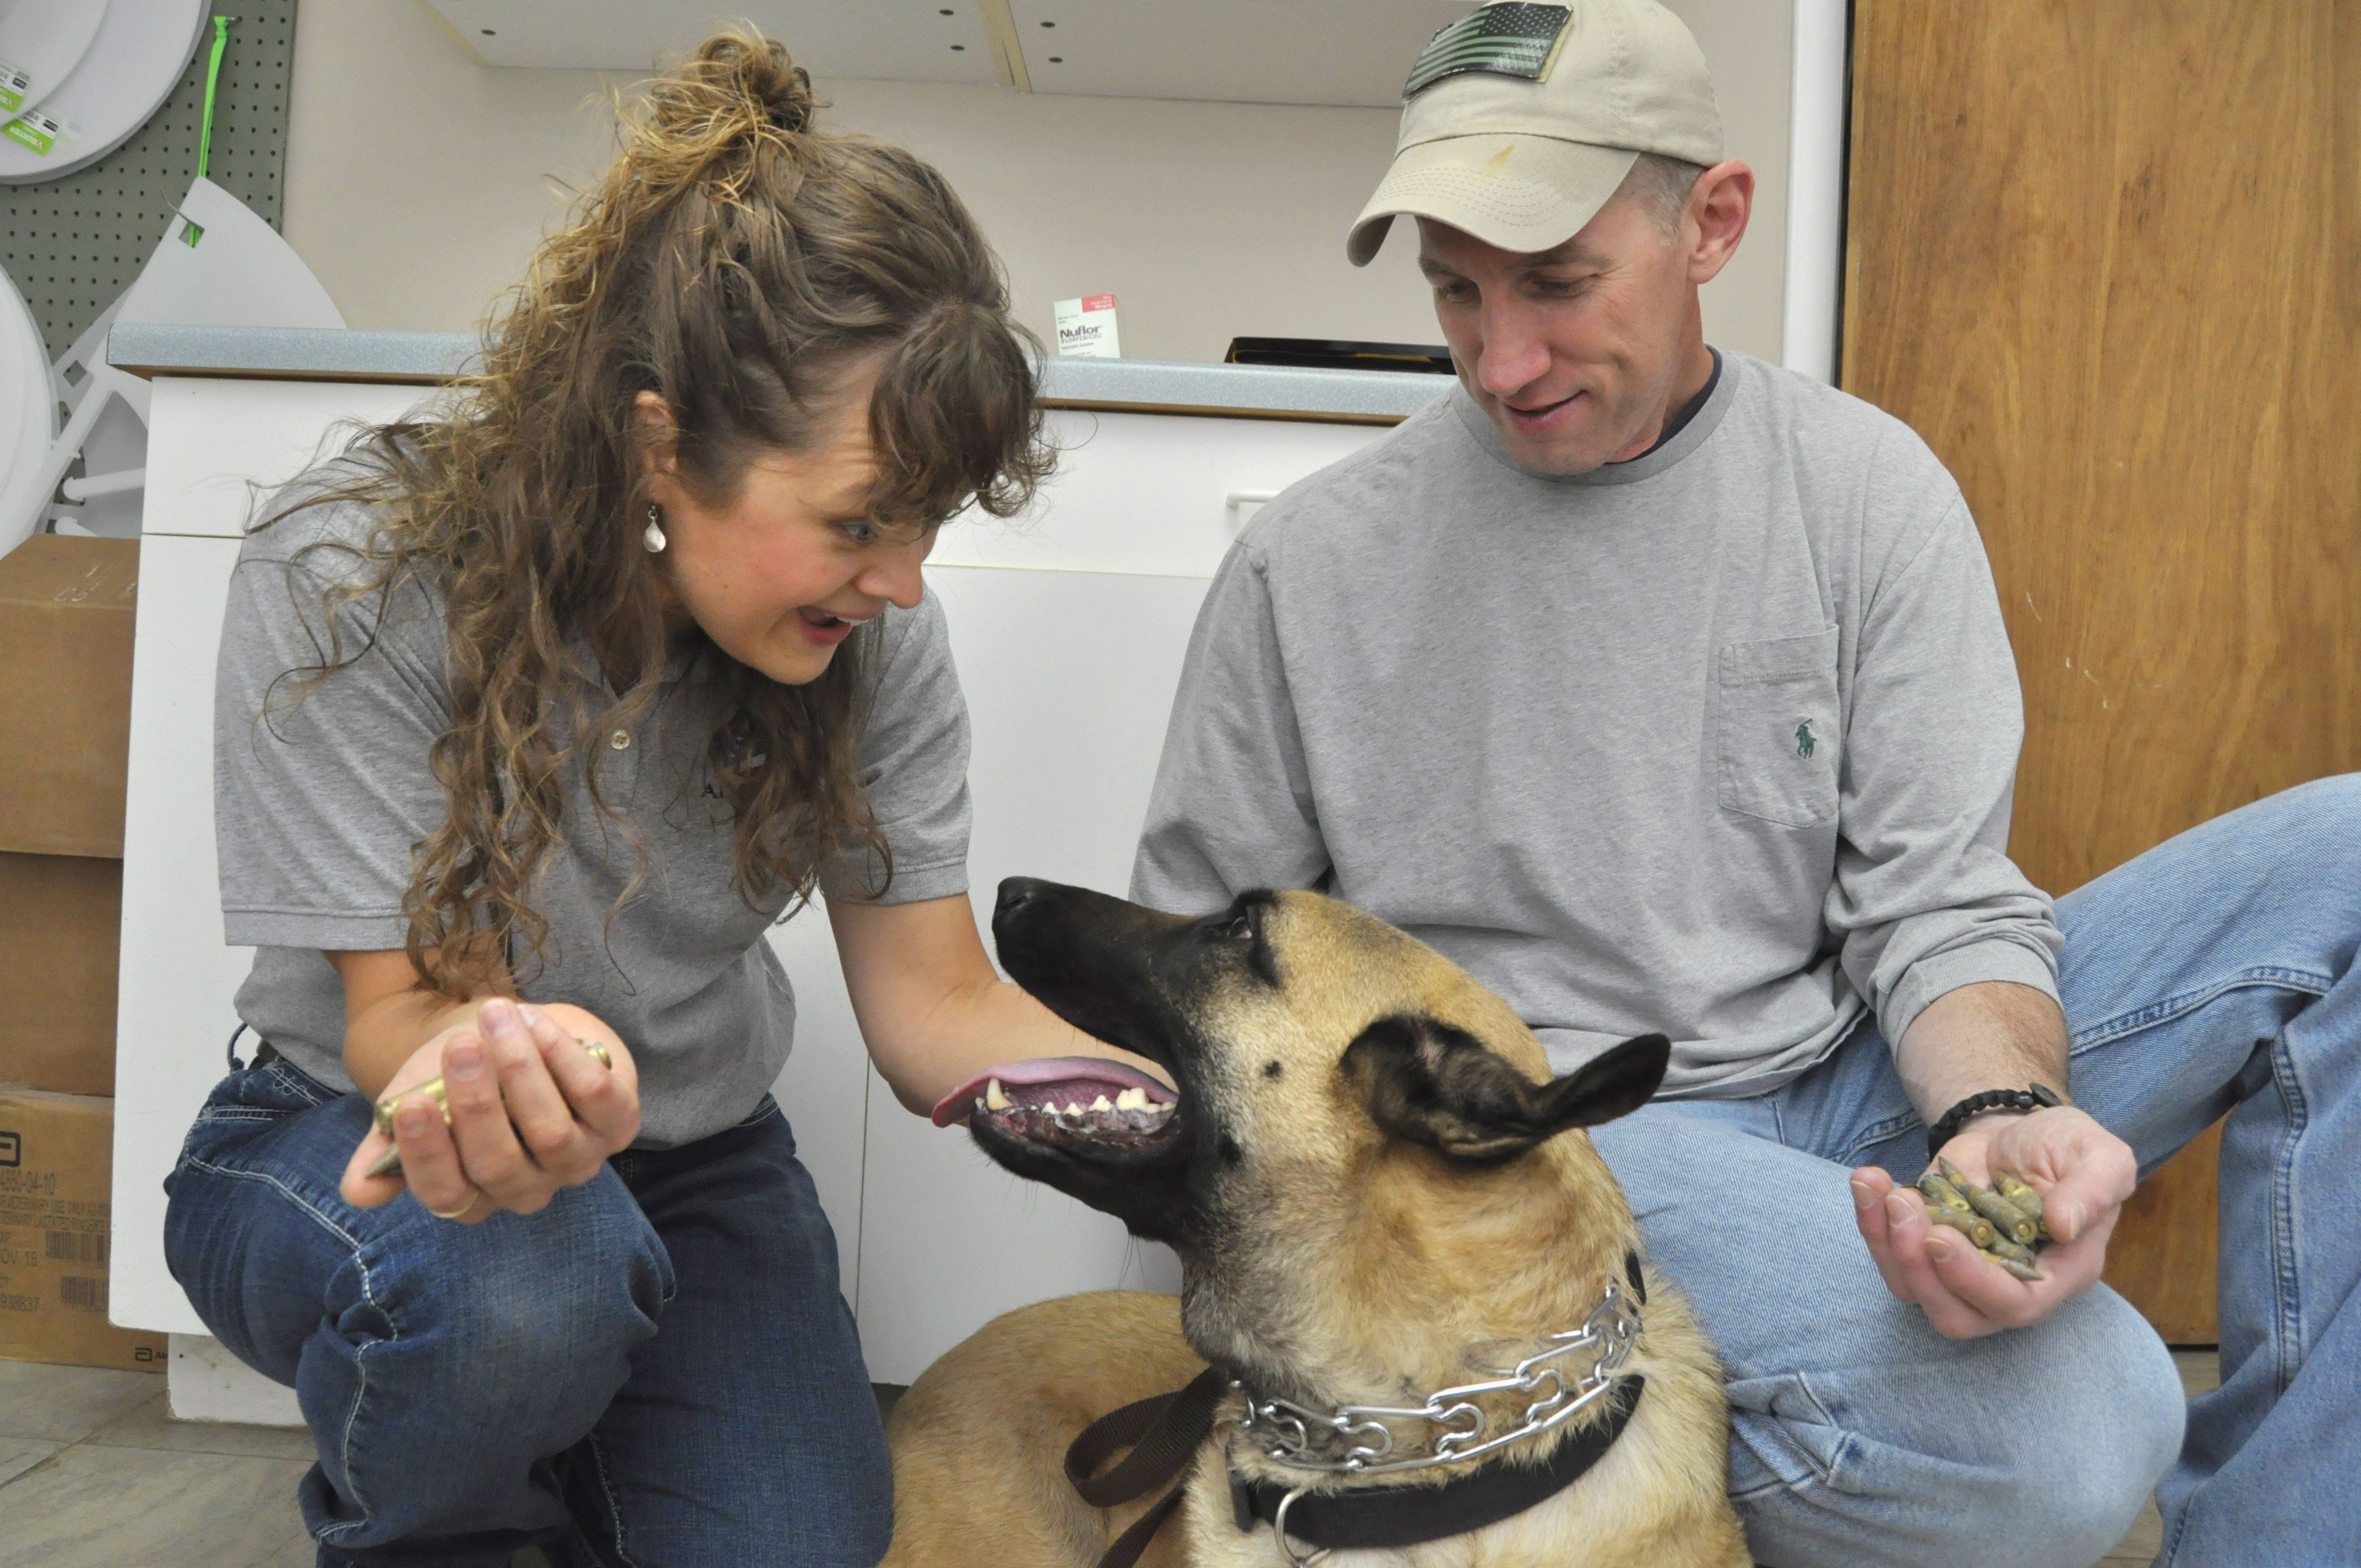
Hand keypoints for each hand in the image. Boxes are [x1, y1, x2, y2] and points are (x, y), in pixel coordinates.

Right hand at [339, 998, 639, 1221]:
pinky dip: (566, 1058)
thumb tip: (358, 1193)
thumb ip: (385, 1145)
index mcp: (473, 1194)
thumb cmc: (457, 1076)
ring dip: (522, 1071)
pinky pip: (597, 1098)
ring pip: (549, 1132)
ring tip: (496, 1018)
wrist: (511, 1033)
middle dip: (476, 1103)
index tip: (407, 1103)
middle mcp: (527, 1189)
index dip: (427, 1153)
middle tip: (459, 1047)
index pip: (446, 1192)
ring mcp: (577, 1162)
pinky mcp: (618, 1125)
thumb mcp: (415, 1101)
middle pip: (498, 1164)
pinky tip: (537, 1024)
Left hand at [1851, 1106, 2136, 1337]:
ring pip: (1912, 1289)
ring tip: (1878, 1187)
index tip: (1938, 1235)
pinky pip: (1890, 1255)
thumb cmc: (2069, 1149)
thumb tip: (2064, 1224)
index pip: (2015, 1304)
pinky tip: (1870, 1181)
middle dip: (1919, 1269)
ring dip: (1885, 1243)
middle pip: (1955, 1315)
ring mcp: (1959, 1269)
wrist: (2019, 1132)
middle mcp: (2006, 1284)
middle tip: (1902, 1205)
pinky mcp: (1923, 1246)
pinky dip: (1870, 1223)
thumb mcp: (2101, 1157)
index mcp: (2059, 1274)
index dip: (1973, 1281)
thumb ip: (2093, 1190)